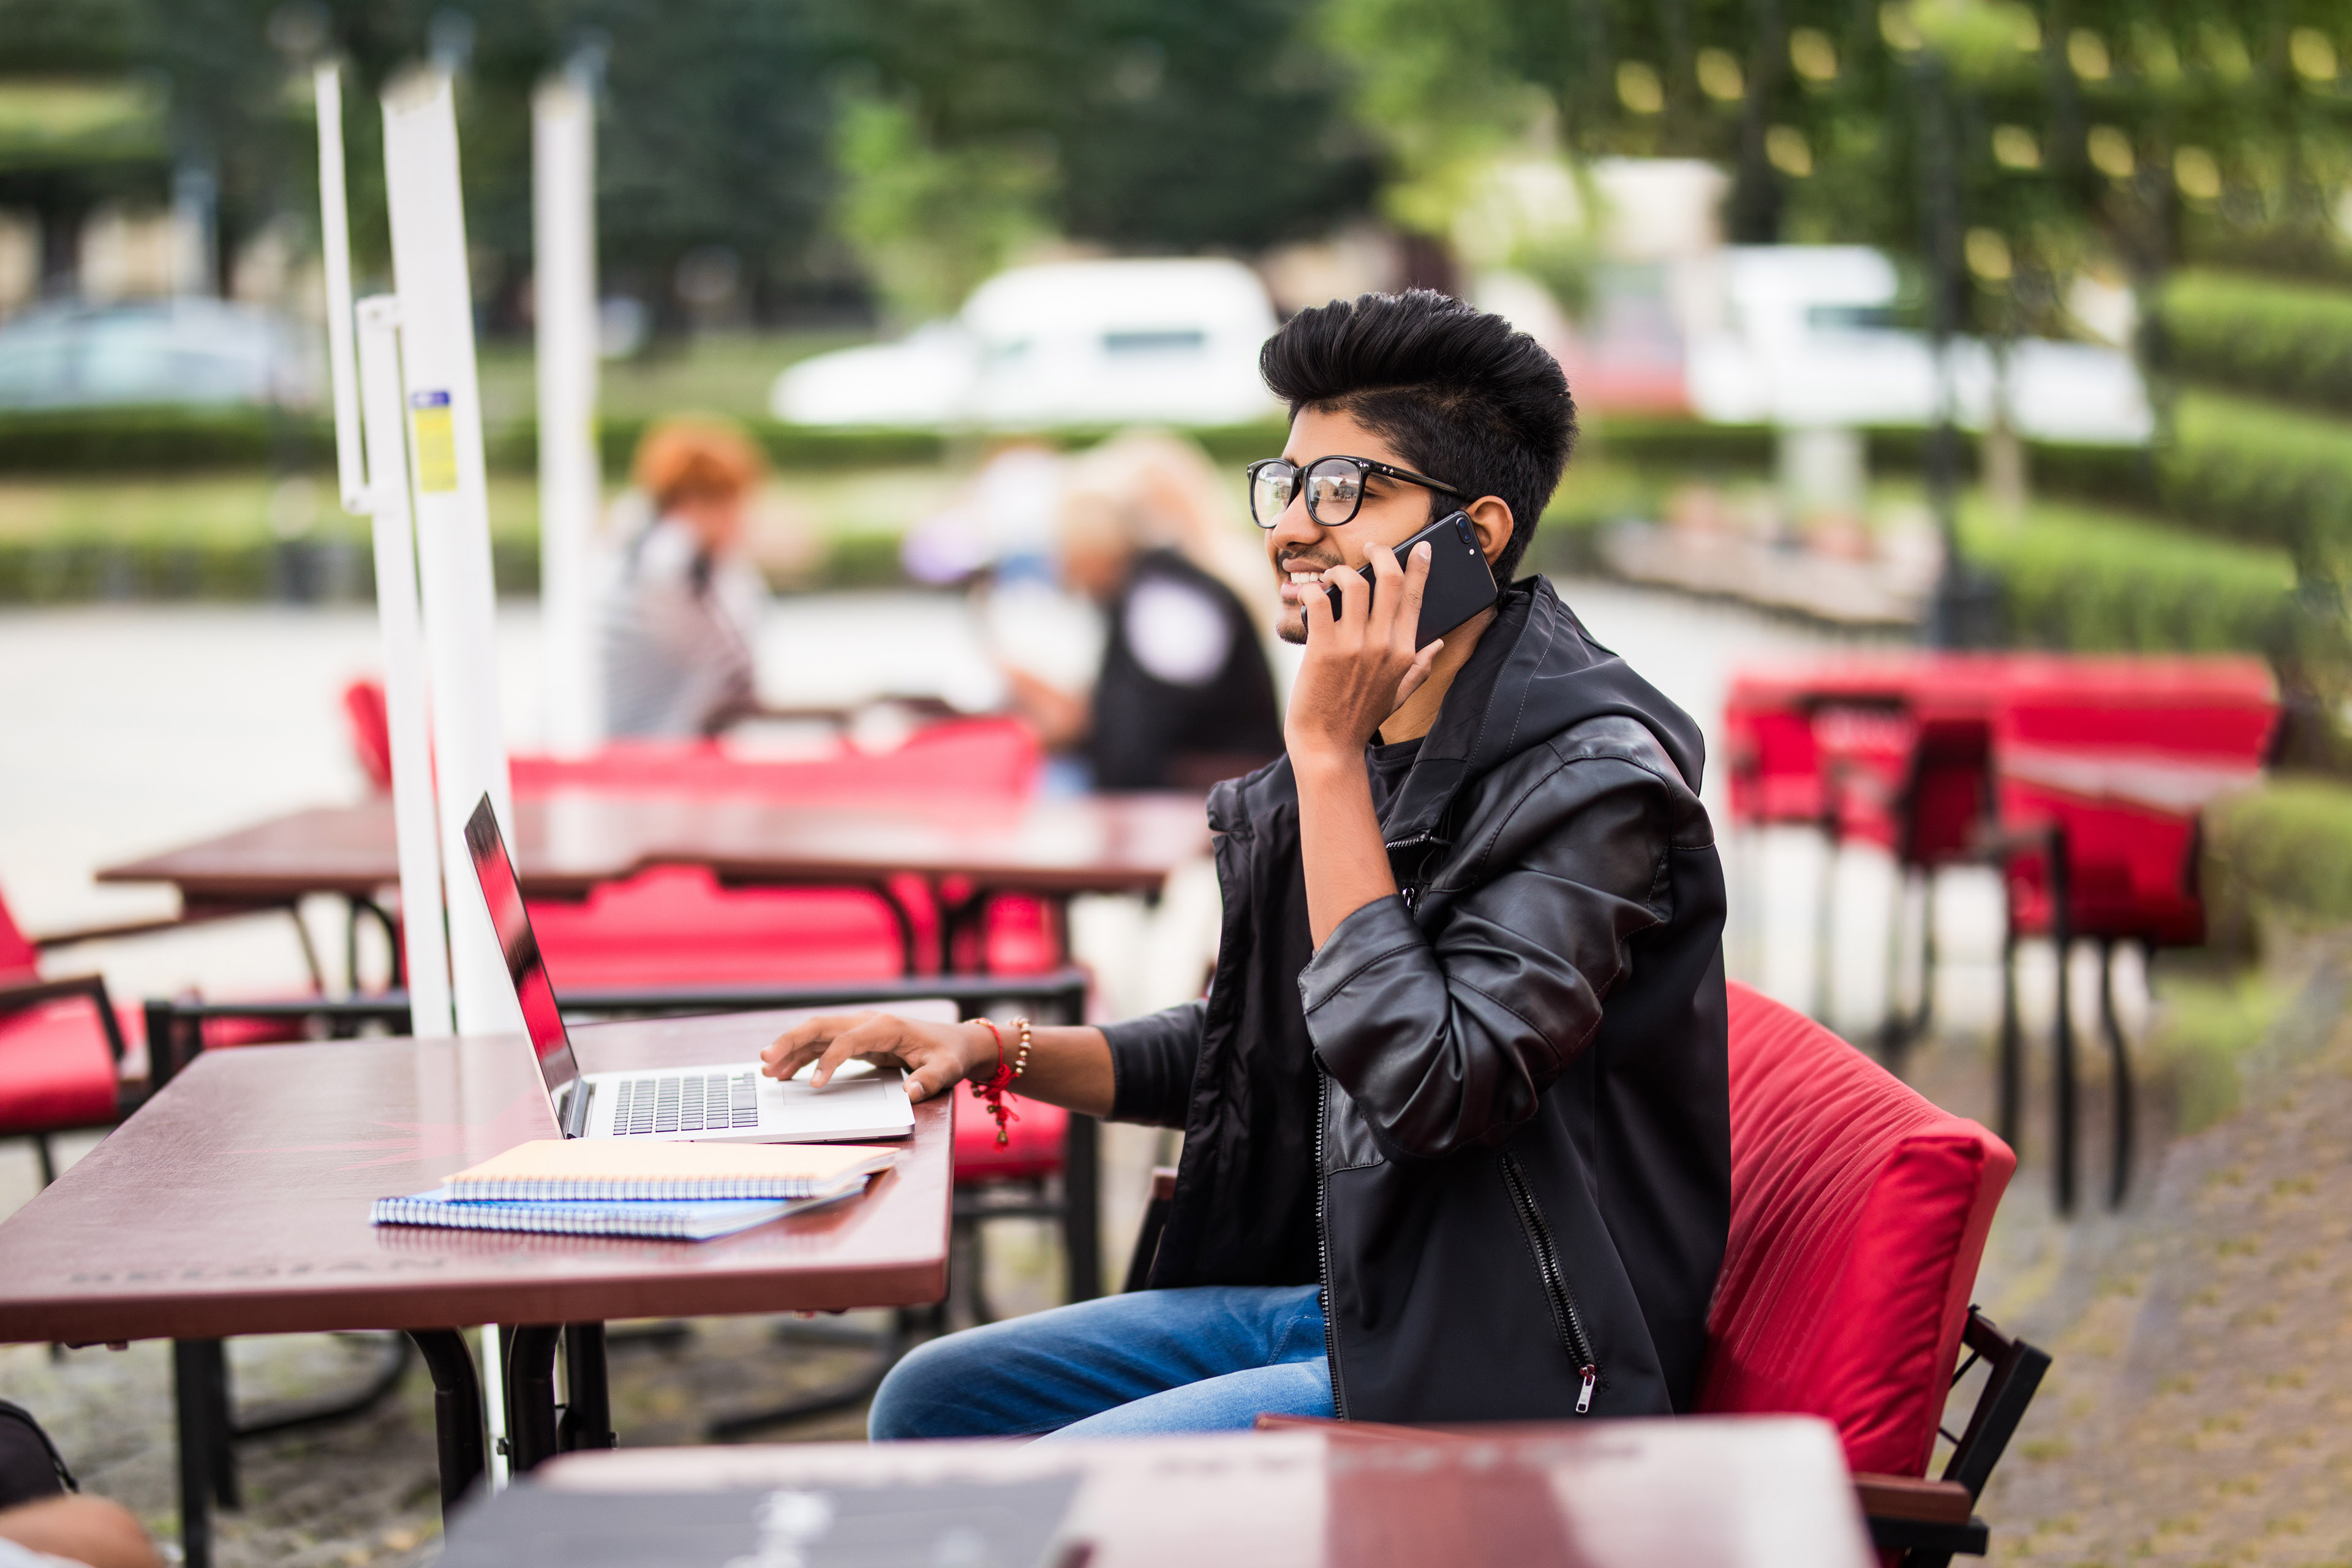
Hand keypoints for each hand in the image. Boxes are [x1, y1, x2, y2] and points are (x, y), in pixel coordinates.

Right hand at [761, 1012, 996, 1103]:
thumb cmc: (949, 1055)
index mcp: (886, 1027)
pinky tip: (784, 1070)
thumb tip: (910, 1091)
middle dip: (791, 1042)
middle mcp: (867, 1022)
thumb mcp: (946, 1069)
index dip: (829, 1061)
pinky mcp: (856, 1038)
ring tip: (765, 1068)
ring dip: (790, 1048)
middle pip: (821, 1027)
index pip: (847, 1040)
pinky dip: (802, 1055)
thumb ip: (929, 1080)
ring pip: (817, 1033)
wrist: (955, 1042)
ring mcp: (859, 1028)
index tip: (815, 1085)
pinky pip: (823, 1043)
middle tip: (765, 1060)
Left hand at [1283, 540, 1441, 765]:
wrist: (1329, 747)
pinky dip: (1311, 591)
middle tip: (1370, 548)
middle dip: (1381, 553)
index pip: (1416, 596)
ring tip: (1331, 577)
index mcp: (1405, 652)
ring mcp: (1354, 646)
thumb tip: (1440, 642)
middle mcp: (1384, 644)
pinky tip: (1308, 595)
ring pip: (1355, 583)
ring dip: (1342, 571)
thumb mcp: (1399, 694)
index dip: (1419, 566)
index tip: (1419, 547)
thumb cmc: (1360, 720)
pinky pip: (1319, 602)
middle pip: (1390, 579)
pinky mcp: (1323, 649)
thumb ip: (1420, 666)